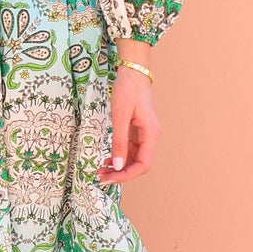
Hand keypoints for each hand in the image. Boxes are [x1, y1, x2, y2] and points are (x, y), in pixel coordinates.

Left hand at [96, 65, 159, 184]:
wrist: (133, 72)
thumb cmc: (128, 90)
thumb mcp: (120, 116)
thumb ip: (119, 142)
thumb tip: (118, 165)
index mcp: (151, 134)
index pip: (143, 164)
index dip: (127, 175)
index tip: (110, 178)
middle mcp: (150, 137)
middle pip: (139, 164)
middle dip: (121, 173)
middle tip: (101, 177)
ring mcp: (144, 134)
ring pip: (134, 158)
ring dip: (119, 166)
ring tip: (101, 170)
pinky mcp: (137, 131)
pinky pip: (130, 149)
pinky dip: (119, 156)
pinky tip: (108, 159)